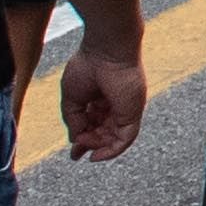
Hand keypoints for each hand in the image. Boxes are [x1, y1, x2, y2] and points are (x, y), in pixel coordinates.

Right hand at [60, 44, 148, 164]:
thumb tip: (75, 140)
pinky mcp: (133, 113)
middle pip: (104, 133)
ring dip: (98, 147)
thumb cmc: (87, 65)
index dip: (83, 138)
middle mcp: (116, 105)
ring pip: (114, 138)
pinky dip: (112, 150)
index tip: (73, 151)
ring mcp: (126, 109)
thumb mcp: (73, 98)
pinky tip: (97, 155)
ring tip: (84, 147)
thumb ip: (74, 120)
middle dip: (89, 145)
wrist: (106, 50)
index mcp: (102, 98)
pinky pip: (125, 138)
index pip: (94, 124)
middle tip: (76, 154)